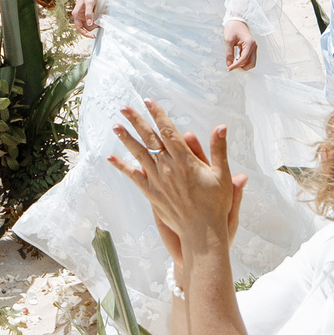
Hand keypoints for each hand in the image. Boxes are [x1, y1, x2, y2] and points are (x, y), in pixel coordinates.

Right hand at [72, 0, 99, 36]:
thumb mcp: (89, 3)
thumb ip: (89, 14)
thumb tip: (89, 24)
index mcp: (77, 15)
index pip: (79, 29)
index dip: (85, 34)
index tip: (92, 36)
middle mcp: (79, 17)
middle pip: (86, 27)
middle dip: (93, 26)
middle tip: (99, 21)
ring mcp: (84, 16)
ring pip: (90, 24)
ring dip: (95, 23)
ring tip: (99, 17)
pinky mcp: (88, 15)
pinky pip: (92, 21)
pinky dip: (96, 20)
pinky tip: (99, 16)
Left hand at [109, 102, 244, 261]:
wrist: (202, 233)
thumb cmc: (215, 204)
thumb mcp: (222, 175)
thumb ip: (219, 150)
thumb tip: (221, 127)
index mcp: (185, 160)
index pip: (168, 131)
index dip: (158, 114)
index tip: (149, 101)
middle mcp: (168, 167)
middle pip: (149, 138)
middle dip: (137, 120)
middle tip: (124, 106)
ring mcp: (158, 180)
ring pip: (139, 153)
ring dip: (126, 138)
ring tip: (115, 125)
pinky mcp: (152, 193)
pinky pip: (134, 176)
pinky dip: (122, 166)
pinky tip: (111, 157)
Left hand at [223, 17, 256, 70]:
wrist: (236, 20)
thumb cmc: (233, 28)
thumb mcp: (228, 40)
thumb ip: (229, 53)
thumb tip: (229, 64)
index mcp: (249, 43)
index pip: (244, 59)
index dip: (236, 65)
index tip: (229, 68)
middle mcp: (253, 46)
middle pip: (252, 63)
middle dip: (242, 67)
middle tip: (232, 67)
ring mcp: (253, 47)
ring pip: (251, 62)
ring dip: (243, 65)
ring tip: (233, 63)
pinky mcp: (251, 48)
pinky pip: (249, 58)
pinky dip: (243, 62)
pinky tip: (236, 60)